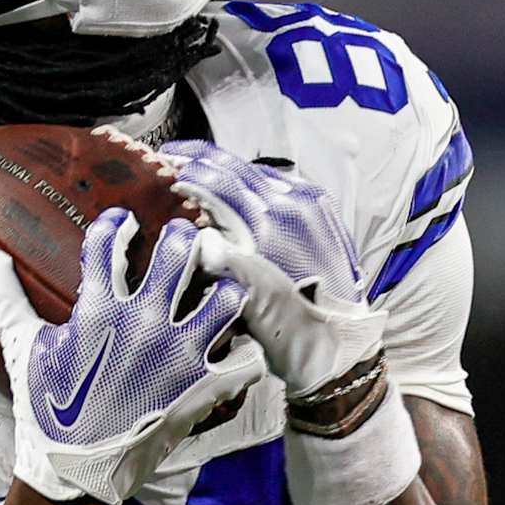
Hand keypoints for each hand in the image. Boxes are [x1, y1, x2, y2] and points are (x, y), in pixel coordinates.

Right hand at [0, 208, 264, 504]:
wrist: (76, 475)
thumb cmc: (46, 411)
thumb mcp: (20, 350)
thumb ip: (5, 299)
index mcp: (99, 310)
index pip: (110, 242)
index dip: (117, 224)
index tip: (123, 222)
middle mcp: (145, 325)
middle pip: (178, 252)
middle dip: (181, 237)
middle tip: (182, 239)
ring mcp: (179, 357)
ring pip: (226, 298)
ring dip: (224, 289)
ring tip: (219, 289)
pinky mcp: (203, 390)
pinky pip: (247, 360)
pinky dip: (246, 351)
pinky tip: (235, 347)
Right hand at [164, 142, 385, 399]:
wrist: (343, 347)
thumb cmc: (295, 333)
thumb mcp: (252, 302)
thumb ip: (225, 265)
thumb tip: (198, 238)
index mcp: (274, 225)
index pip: (219, 180)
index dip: (185, 169)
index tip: (160, 166)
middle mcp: (294, 206)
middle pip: (236, 167)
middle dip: (199, 160)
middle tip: (168, 157)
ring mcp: (311, 206)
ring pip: (256, 171)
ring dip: (223, 168)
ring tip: (195, 168)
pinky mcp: (320, 212)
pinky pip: (277, 182)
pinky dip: (249, 179)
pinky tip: (233, 188)